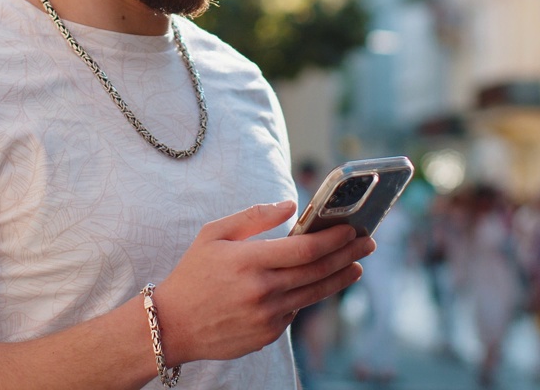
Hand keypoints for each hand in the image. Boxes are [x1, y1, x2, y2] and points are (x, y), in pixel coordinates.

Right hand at [153, 200, 374, 365]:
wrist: (172, 324)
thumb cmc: (192, 274)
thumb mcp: (213, 234)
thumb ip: (253, 216)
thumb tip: (291, 205)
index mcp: (248, 261)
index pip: (303, 249)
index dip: (332, 239)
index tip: (351, 229)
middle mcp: (261, 290)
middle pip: (317, 271)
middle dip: (347, 255)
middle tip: (367, 244)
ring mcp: (266, 316)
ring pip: (313, 294)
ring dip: (339, 278)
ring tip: (356, 266)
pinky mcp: (267, 335)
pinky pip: (295, 311)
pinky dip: (308, 296)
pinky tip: (317, 285)